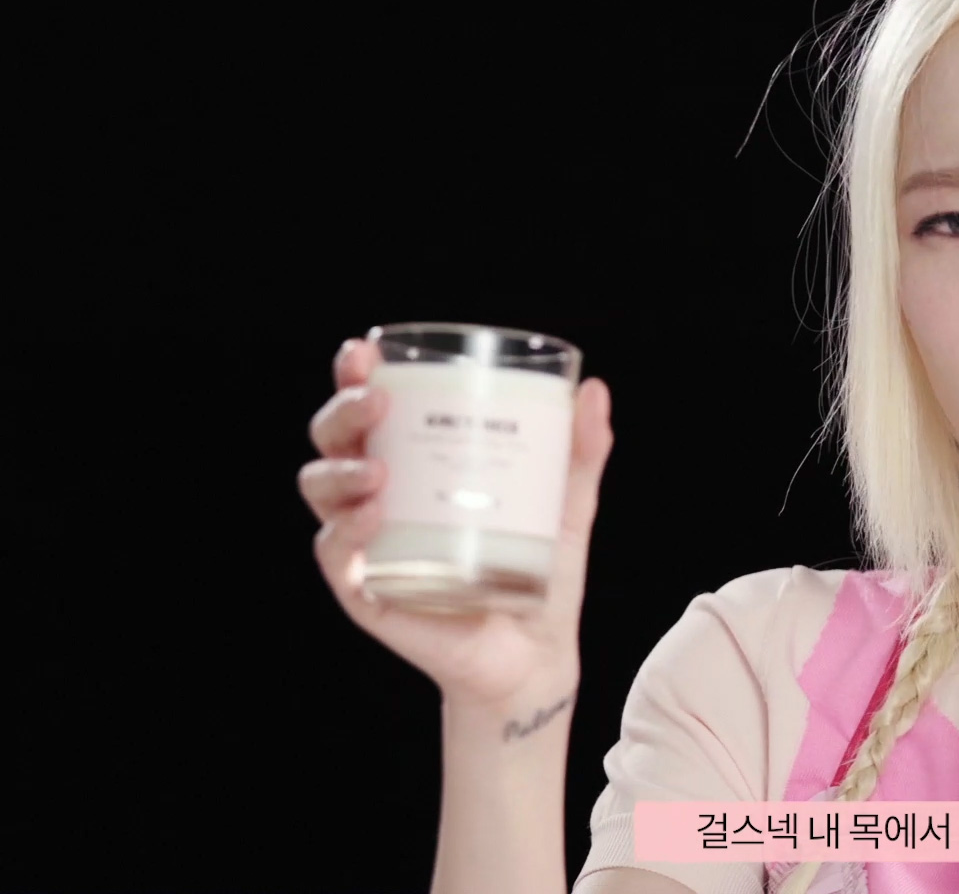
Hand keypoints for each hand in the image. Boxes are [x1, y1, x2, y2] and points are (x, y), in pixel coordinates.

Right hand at [299, 337, 614, 708]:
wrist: (534, 653)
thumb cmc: (540, 570)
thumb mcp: (565, 504)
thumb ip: (580, 450)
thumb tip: (593, 389)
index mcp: (418, 462)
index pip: (372, 408)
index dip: (356, 374)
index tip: (365, 349)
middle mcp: (381, 495)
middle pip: (334, 440)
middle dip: (343, 411)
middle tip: (378, 401)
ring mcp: (367, 542)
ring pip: (322, 490)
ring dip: (339, 470)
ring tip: (378, 468)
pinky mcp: (365, 590)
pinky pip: (335, 557)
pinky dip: (343, 534)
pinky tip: (371, 520)